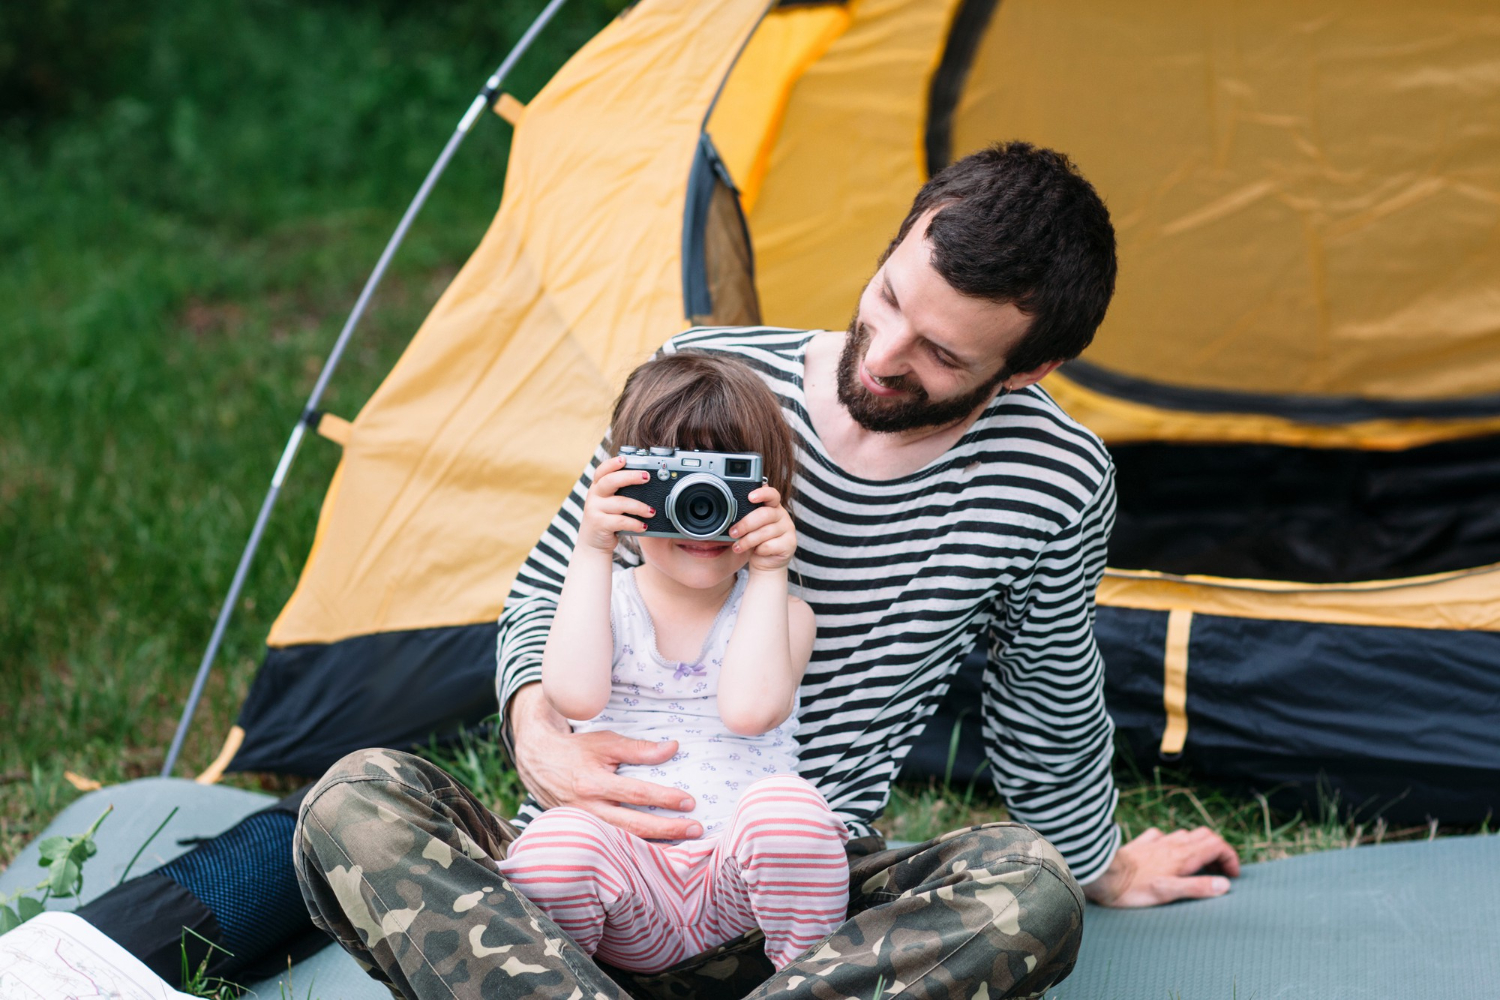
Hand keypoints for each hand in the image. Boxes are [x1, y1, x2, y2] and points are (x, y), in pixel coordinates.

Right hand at [508, 684, 703, 839]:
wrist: (538, 762)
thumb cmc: (576, 750)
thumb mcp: (606, 742)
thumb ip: (639, 748)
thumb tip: (673, 748)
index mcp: (593, 783)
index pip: (636, 793)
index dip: (664, 798)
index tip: (689, 802)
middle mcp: (588, 809)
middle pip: (633, 824)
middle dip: (668, 829)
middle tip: (696, 829)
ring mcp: (585, 825)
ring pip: (624, 841)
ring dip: (656, 844)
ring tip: (684, 846)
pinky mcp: (585, 833)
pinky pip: (614, 844)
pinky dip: (636, 849)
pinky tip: (658, 850)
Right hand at [578, 455, 654, 552]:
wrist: (592, 545)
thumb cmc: (607, 519)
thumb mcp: (610, 502)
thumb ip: (620, 491)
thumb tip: (646, 478)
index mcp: (597, 487)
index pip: (602, 470)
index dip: (612, 463)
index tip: (625, 459)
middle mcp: (594, 495)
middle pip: (610, 480)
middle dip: (630, 477)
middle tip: (647, 477)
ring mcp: (594, 509)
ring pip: (620, 502)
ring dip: (639, 506)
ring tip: (652, 511)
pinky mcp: (599, 524)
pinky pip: (620, 521)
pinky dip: (634, 523)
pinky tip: (644, 526)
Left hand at [727, 485, 795, 571]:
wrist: (765, 562)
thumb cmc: (755, 541)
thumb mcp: (748, 526)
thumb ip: (744, 515)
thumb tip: (729, 509)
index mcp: (772, 506)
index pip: (771, 494)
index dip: (762, 493)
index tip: (750, 497)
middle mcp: (782, 515)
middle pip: (764, 514)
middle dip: (745, 524)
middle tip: (733, 532)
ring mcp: (788, 529)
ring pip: (765, 532)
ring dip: (747, 541)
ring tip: (737, 546)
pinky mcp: (790, 544)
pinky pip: (769, 545)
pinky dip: (758, 550)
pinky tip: (755, 552)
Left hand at [1084, 826, 1240, 906]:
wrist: (1102, 873)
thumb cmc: (1133, 888)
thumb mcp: (1168, 892)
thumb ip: (1197, 887)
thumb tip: (1224, 885)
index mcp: (1183, 856)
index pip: (1217, 845)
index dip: (1230, 858)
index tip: (1233, 875)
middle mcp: (1172, 844)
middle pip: (1205, 836)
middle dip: (1217, 850)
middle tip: (1219, 870)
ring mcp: (1156, 842)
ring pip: (1185, 835)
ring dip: (1197, 846)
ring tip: (1198, 865)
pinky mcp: (1141, 844)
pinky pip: (1162, 836)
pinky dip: (1172, 842)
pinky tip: (1166, 852)